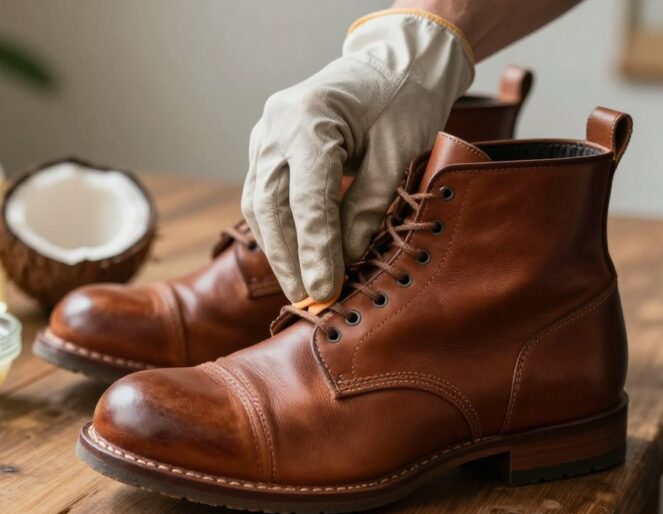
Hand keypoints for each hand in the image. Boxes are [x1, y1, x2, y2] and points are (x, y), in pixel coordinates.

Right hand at [241, 10, 473, 304]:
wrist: (392, 63)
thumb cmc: (403, 99)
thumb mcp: (399, 151)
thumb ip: (369, 205)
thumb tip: (345, 259)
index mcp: (309, 117)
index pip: (306, 197)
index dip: (315, 250)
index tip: (324, 291)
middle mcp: (275, 125)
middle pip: (271, 205)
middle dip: (288, 258)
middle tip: (308, 300)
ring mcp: (264, 135)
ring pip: (259, 205)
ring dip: (278, 250)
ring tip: (300, 288)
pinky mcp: (266, 148)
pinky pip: (262, 197)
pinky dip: (276, 231)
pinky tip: (294, 259)